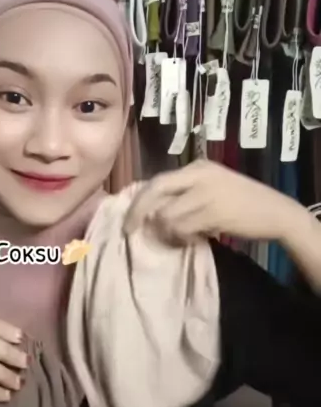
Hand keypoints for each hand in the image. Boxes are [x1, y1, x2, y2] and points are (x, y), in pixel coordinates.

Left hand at [124, 160, 304, 244]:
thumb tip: (154, 210)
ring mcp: (205, 192)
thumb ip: (186, 193)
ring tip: (184, 237)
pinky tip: (196, 239)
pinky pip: (181, 228)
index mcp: (197, 167)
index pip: (157, 180)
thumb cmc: (243, 203)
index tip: (129, 218)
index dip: (139, 200)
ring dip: (168, 232)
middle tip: (129, 231)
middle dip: (137, 212)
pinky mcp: (213, 212)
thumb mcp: (213, 188)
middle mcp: (198, 174)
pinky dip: (182, 238)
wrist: (276, 212)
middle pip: (154, 190)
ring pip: (166, 215)